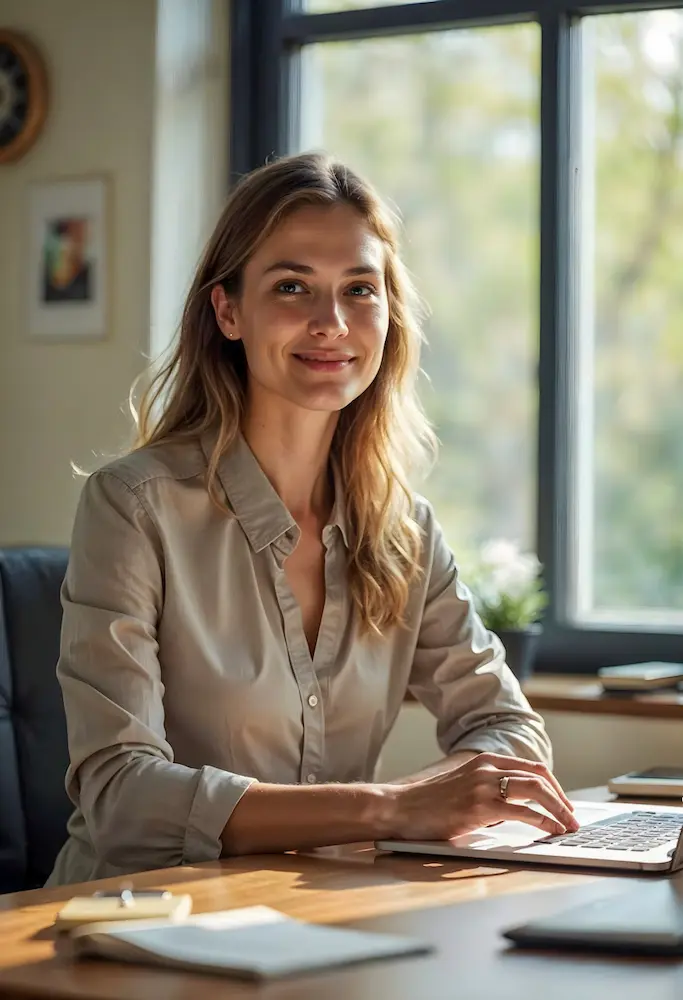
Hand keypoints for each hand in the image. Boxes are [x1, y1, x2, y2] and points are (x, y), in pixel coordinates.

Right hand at [385, 752, 579, 840]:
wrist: (401, 808)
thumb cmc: (430, 804)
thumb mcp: (465, 787)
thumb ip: (491, 792)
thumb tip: (520, 810)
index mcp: (485, 761)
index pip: (532, 768)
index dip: (554, 786)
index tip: (564, 804)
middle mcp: (488, 767)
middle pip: (540, 777)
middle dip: (562, 799)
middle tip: (573, 818)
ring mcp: (484, 785)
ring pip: (536, 791)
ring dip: (558, 810)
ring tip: (568, 827)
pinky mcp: (480, 806)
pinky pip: (522, 812)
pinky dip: (543, 821)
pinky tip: (550, 831)